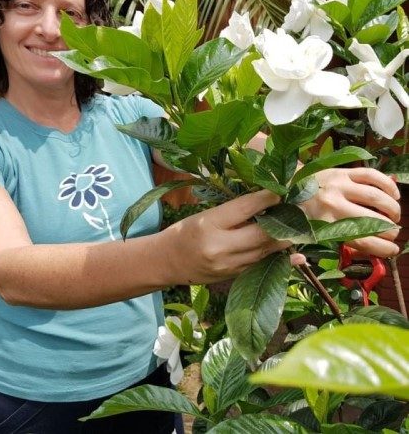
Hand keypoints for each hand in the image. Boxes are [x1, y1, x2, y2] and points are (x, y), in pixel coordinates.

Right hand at [164, 190, 304, 284]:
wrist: (167, 262)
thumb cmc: (185, 232)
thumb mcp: (205, 215)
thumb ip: (232, 211)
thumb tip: (265, 201)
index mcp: (209, 225)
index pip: (244, 208)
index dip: (266, 198)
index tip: (281, 190)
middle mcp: (220, 247)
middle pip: (262, 233)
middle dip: (283, 221)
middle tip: (298, 208)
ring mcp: (228, 265)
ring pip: (266, 251)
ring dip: (285, 238)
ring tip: (300, 226)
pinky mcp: (234, 277)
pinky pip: (262, 266)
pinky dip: (280, 258)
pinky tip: (298, 256)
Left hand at [301, 167, 400, 256]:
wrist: (286, 187)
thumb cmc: (299, 214)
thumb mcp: (312, 234)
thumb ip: (337, 242)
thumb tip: (366, 251)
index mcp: (325, 224)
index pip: (363, 240)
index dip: (384, 248)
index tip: (392, 250)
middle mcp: (333, 204)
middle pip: (374, 220)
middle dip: (390, 231)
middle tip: (393, 233)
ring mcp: (339, 185)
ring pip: (376, 197)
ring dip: (392, 209)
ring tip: (395, 216)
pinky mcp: (342, 171)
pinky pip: (371, 175)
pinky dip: (387, 185)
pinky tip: (393, 194)